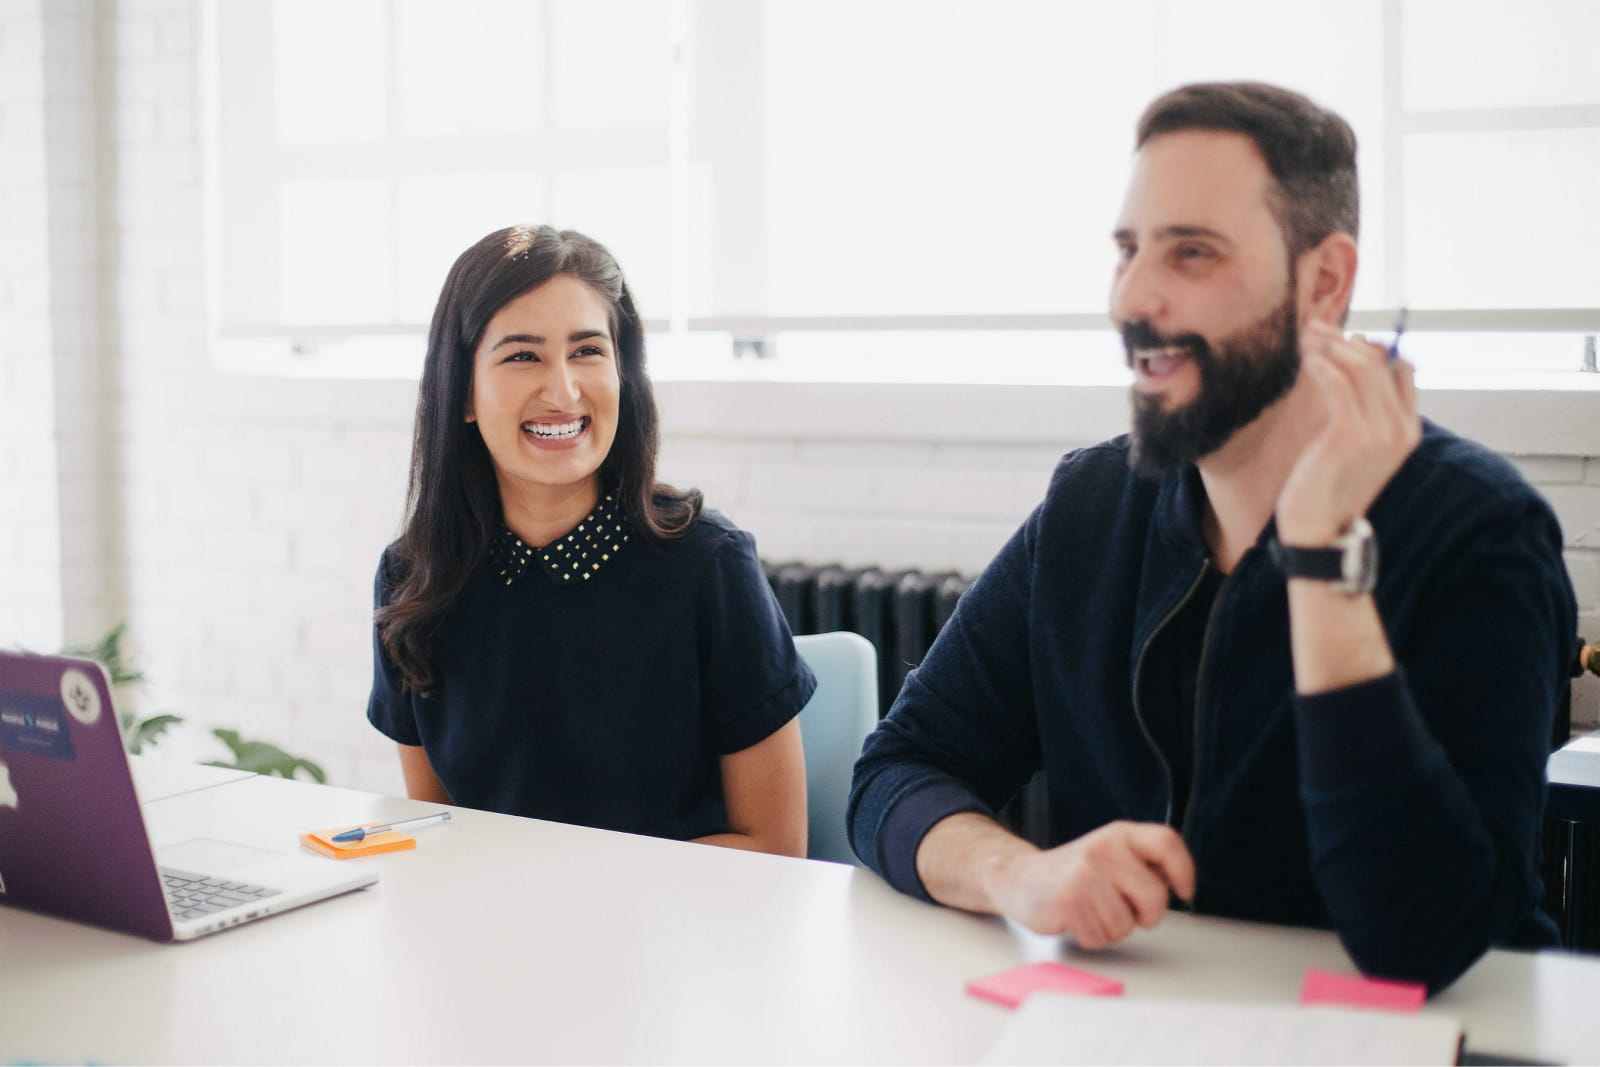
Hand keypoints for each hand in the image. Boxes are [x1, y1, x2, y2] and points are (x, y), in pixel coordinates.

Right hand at [983, 821, 1195, 948]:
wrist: (1021, 878)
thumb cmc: (1075, 874)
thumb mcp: (1111, 856)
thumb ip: (1143, 865)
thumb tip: (1175, 885)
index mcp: (1119, 835)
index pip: (1166, 842)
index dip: (1184, 870)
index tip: (1183, 891)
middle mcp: (1104, 849)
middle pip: (1155, 898)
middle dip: (1145, 916)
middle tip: (1124, 909)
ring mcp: (1085, 874)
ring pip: (1126, 925)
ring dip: (1112, 928)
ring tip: (1092, 911)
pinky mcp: (1069, 901)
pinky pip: (1101, 938)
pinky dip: (1092, 937)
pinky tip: (1077, 919)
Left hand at [1276, 320, 1420, 545]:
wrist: (1318, 530)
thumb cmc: (1328, 486)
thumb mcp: (1352, 447)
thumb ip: (1360, 413)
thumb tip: (1348, 370)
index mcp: (1407, 430)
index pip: (1402, 370)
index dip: (1374, 347)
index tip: (1342, 338)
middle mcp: (1400, 429)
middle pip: (1380, 362)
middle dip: (1345, 339)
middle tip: (1315, 327)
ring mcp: (1379, 432)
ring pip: (1360, 367)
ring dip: (1330, 345)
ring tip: (1306, 336)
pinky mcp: (1350, 434)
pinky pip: (1339, 383)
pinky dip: (1322, 364)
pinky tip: (1307, 358)